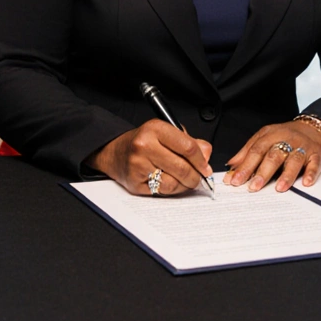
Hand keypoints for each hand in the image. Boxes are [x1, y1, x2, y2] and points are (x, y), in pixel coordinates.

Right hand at [88, 120, 213, 195]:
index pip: (187, 147)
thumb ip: (189, 142)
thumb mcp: (166, 133)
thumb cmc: (144, 142)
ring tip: (183, 179)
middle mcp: (145, 145)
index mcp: (155, 129)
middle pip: (182, 167)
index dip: (201, 160)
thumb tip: (206, 155)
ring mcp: (138, 165)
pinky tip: (170, 182)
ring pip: (174, 182)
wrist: (115, 152)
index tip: (206, 168)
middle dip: (195, 176)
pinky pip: (163, 191)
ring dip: (184, 185)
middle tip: (199, 177)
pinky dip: (172, 189)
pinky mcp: (135, 182)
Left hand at [224, 121, 320, 192]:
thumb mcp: (265, 138)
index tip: (235, 180)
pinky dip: (311, 173)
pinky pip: (314, 164)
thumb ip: (248, 152)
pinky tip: (305, 182)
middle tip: (253, 187)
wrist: (313, 128)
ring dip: (286, 175)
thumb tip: (231, 166)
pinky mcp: (316, 154)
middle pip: (273, 156)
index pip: (256, 151)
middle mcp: (286, 140)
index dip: (245, 166)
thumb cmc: (286, 135)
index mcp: (271, 135)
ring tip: (279, 188)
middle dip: (262, 172)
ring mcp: (302, 147)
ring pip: (294, 160)